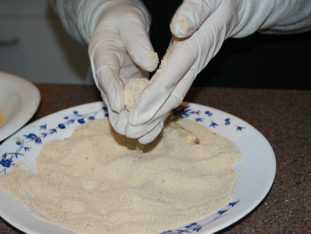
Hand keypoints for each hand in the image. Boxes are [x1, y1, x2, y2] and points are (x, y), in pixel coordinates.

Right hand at [76, 0, 157, 133]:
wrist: (119, 25)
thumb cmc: (122, 21)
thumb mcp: (130, 23)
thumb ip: (137, 40)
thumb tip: (150, 63)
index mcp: (102, 55)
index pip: (105, 74)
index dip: (111, 90)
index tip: (118, 105)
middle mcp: (108, 74)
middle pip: (112, 98)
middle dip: (121, 116)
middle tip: (131, 131)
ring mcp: (119, 84)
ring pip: (123, 107)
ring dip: (133, 122)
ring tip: (144, 136)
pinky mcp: (131, 88)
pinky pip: (136, 105)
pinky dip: (144, 116)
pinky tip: (153, 130)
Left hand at [127, 0, 295, 142]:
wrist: (236, 9)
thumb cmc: (220, 2)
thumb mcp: (208, 0)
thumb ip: (194, 13)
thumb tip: (178, 28)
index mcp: (193, 48)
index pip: (170, 78)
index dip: (152, 98)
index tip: (136, 116)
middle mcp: (193, 63)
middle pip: (172, 95)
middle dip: (152, 116)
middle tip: (133, 133)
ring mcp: (193, 68)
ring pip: (174, 98)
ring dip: (158, 117)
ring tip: (141, 134)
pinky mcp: (190, 69)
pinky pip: (176, 91)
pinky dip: (164, 107)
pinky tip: (153, 118)